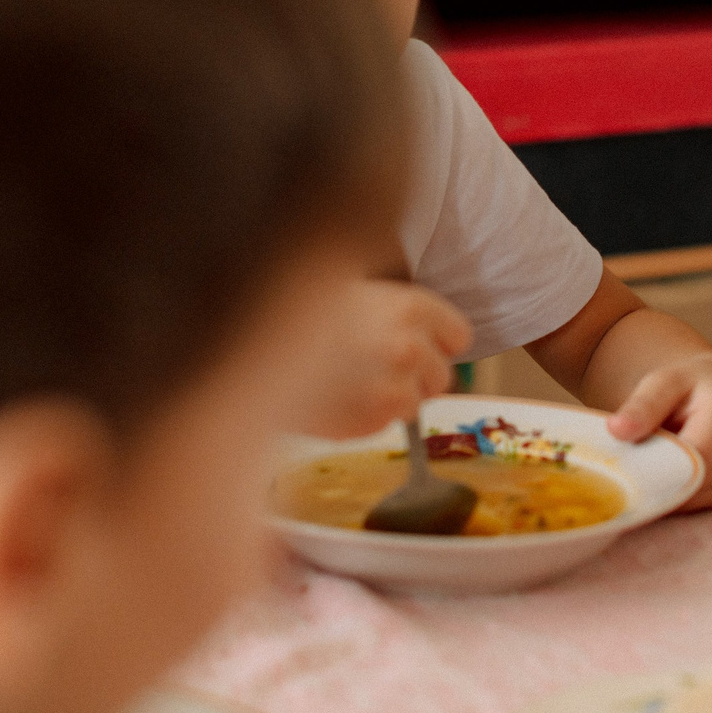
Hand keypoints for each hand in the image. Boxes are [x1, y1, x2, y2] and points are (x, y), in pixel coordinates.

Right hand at [303, 279, 465, 439]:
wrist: (252, 352)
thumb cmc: (299, 314)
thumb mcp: (355, 288)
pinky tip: (337, 399)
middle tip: (374, 367)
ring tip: (351, 382)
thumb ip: (397, 312)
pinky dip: (367, 417)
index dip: (436, 343)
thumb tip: (426, 335)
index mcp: (411, 307)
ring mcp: (394, 387)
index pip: (459, 336)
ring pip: (415, 403)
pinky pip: (386, 424)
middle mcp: (410, 347)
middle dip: (415, 376)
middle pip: (441, 375)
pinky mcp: (373, 421)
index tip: (417, 345)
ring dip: (391, 399)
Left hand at [606, 351, 711, 509]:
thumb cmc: (689, 384)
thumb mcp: (665, 381)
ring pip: (688, 501)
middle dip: (652, 483)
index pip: (690, 461)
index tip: (618, 471)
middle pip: (689, 486)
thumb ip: (643, 405)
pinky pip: (692, 505)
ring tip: (641, 468)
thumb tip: (616, 430)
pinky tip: (659, 476)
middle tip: (618, 473)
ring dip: (661, 492)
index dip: (654, 471)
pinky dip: (671, 496)